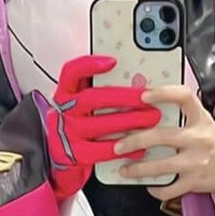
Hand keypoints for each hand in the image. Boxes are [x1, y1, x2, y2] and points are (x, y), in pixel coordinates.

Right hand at [45, 54, 161, 198]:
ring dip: (129, 121)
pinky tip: (140, 148)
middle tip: (147, 97)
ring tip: (151, 119)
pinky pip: (102, 151)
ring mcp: (69, 133)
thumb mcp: (82, 104)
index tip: (113, 61)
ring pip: (100, 124)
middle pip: (92, 99)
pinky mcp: (76, 154)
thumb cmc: (79, 123)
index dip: (90, 65)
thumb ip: (98, 90)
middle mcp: (64, 110)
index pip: (71, 72)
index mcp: (66, 93)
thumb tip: (135, 81)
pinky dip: (123, 149)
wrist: (62, 154)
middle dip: (123, 97)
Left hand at [112, 83, 214, 200]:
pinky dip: (156, 189)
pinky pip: (170, 188)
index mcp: (201, 118)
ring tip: (124, 169)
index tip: (142, 95)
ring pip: (162, 166)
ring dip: (138, 169)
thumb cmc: (210, 141)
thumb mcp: (202, 121)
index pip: (184, 96)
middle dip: (135, 141)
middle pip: (162, 136)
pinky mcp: (195, 182)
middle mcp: (200, 138)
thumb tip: (144, 104)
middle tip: (118, 145)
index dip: (163, 93)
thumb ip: (180, 114)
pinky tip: (148, 185)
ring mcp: (197, 162)